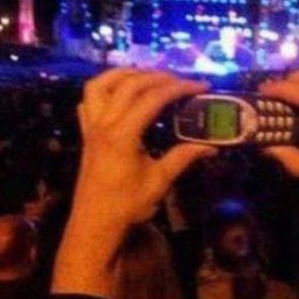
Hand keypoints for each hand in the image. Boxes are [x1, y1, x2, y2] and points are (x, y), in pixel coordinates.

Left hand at [52, 69, 215, 298]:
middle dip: (158, 77)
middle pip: (130, 84)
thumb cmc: (127, 206)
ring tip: (148, 76)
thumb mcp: (159, 181)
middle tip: (181, 81)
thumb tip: (211, 147)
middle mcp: (104, 124)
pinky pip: (88, 101)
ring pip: (101, 85)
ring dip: (125, 74)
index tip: (201, 86)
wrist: (95, 225)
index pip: (153, 98)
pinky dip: (103, 90)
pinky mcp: (86, 134)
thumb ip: (183, 158)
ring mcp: (91, 127)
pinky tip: (119, 94)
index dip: (179, 88)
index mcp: (122, 134)